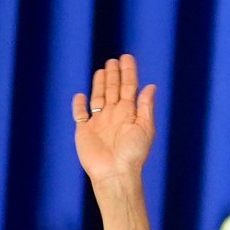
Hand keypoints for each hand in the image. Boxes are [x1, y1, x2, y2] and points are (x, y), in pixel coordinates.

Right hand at [72, 54, 156, 188]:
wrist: (115, 172)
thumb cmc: (133, 153)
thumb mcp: (144, 128)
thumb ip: (145, 106)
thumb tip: (151, 86)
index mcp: (129, 113)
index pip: (128, 87)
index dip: (128, 72)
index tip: (127, 57)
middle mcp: (114, 115)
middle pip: (113, 89)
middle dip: (114, 74)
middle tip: (114, 60)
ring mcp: (99, 122)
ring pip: (98, 97)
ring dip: (100, 84)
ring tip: (102, 70)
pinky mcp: (84, 131)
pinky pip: (80, 115)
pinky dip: (79, 106)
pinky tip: (80, 95)